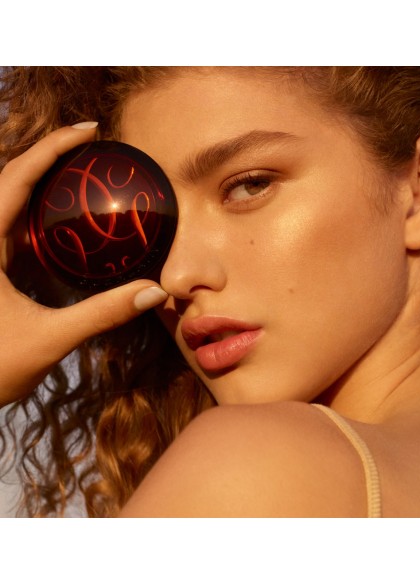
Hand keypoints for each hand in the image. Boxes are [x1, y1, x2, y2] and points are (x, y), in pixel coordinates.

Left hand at [0, 125, 167, 406]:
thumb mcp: (48, 340)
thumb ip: (101, 314)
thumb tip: (153, 292)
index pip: (16, 178)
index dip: (52, 148)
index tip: (88, 130)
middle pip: (10, 180)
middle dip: (49, 155)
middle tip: (90, 145)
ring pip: (8, 201)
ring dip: (41, 179)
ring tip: (79, 170)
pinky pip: (12, 226)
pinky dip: (37, 211)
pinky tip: (63, 220)